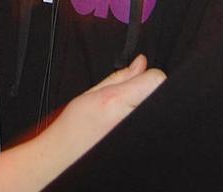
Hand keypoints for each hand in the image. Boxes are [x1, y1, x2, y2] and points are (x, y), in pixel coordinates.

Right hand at [0, 55, 164, 191]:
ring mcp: (137, 135)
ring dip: (145, 108)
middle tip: (127, 102)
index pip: (156, 79)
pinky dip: (143, 123)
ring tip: (124, 117)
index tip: (138, 81)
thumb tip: (140, 63)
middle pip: (159, 95)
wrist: (64, 158)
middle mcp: (131, 120)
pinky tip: (125, 127)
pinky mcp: (141, 148)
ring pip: (157, 111)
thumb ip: (120, 77)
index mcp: (117, 102)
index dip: (148, 77)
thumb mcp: (90, 94)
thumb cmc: (72, 130)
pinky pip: (151, 126)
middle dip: (147, 93)